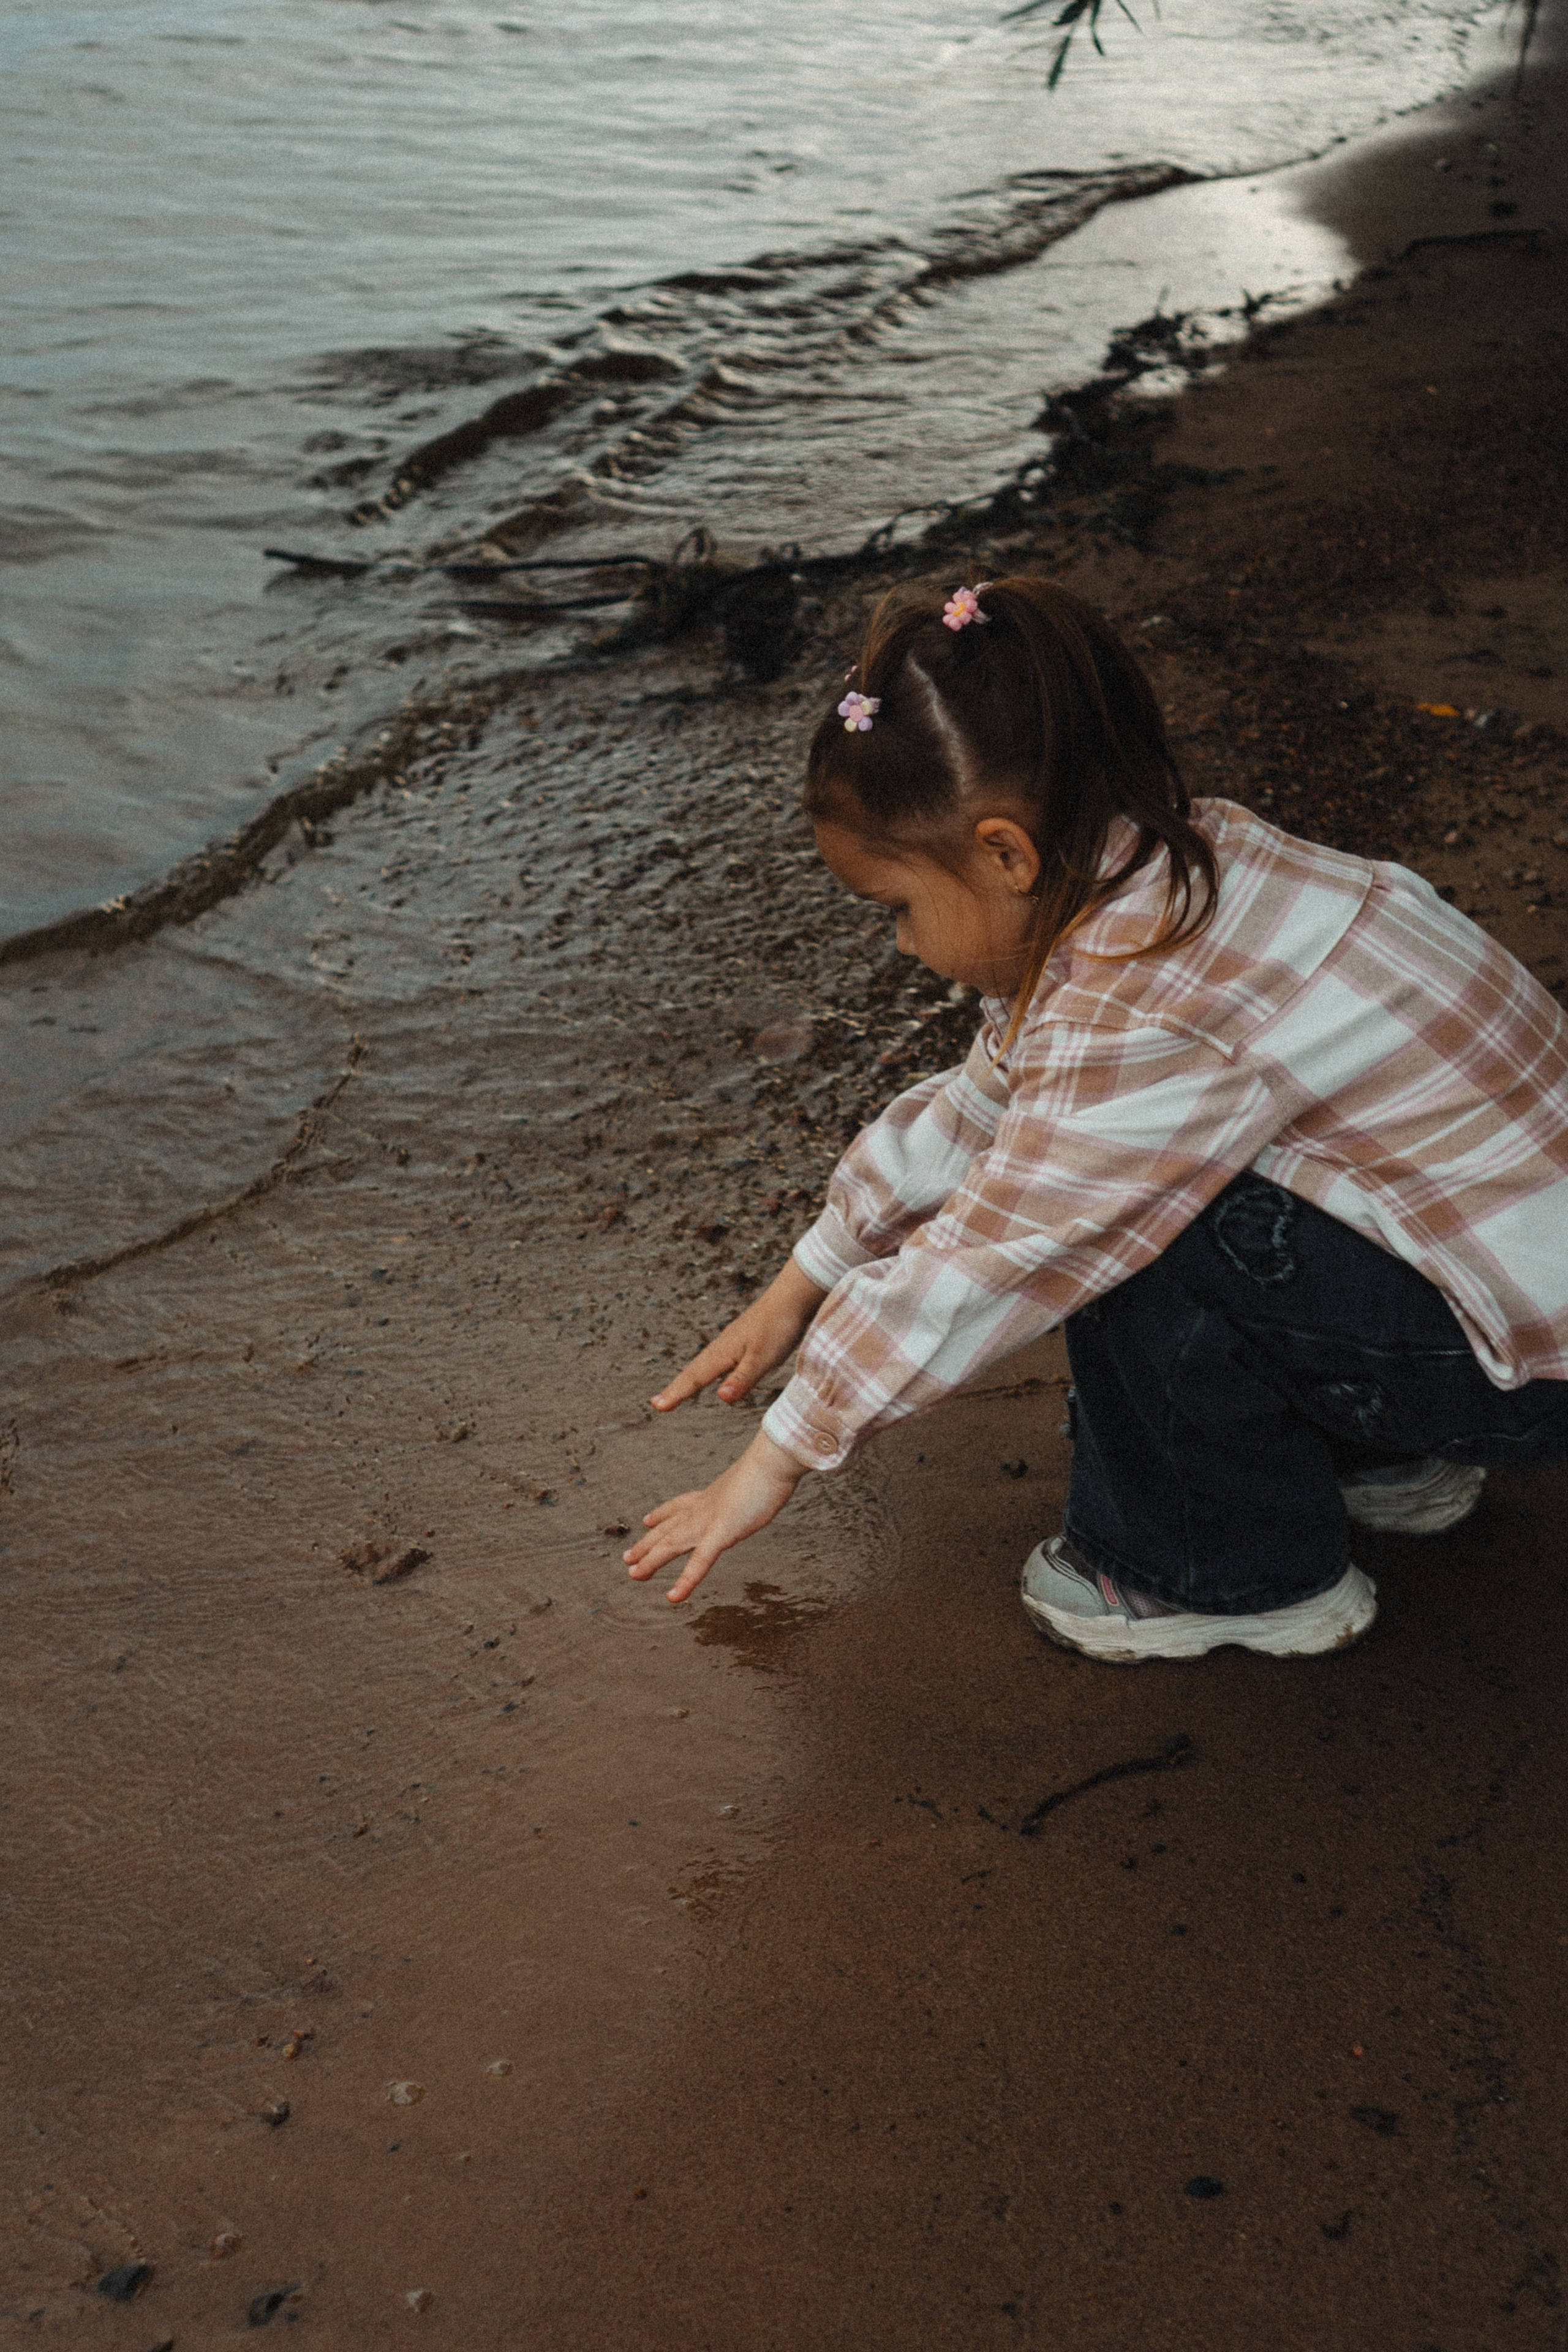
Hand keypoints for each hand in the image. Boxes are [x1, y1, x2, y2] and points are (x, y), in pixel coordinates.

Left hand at [625, 1429, 803, 1603]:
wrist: (773, 1461)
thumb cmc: (770, 1468)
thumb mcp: (755, 1481)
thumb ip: (748, 1490)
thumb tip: (757, 1488)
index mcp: (710, 1496)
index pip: (679, 1506)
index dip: (661, 1514)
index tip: (647, 1520)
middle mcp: (702, 1509)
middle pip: (668, 1529)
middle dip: (646, 1544)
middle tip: (628, 1558)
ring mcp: (708, 1522)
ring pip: (671, 1545)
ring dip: (651, 1561)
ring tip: (634, 1575)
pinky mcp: (721, 1533)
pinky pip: (699, 1562)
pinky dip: (685, 1581)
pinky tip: (674, 1597)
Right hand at [652, 1257, 827, 1412]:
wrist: (792, 1297)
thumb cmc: (779, 1327)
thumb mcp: (763, 1357)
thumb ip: (743, 1378)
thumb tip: (721, 1398)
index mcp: (723, 1352)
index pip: (695, 1378)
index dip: (676, 1393)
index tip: (657, 1407)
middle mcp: (722, 1347)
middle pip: (693, 1371)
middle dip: (676, 1388)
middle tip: (656, 1404)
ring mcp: (731, 1343)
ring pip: (704, 1365)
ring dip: (689, 1379)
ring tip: (677, 1392)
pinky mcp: (742, 1342)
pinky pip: (717, 1361)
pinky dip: (707, 1371)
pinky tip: (713, 1374)